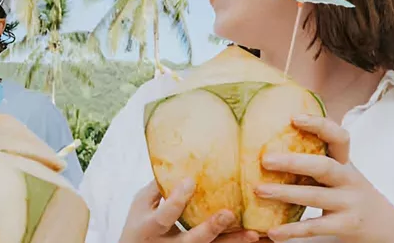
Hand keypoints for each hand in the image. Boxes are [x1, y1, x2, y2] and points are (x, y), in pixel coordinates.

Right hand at [118, 180, 261, 242]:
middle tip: (228, 214)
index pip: (164, 215)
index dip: (177, 199)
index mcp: (150, 228)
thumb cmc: (139, 226)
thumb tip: (178, 159)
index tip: (191, 180)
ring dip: (232, 242)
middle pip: (191, 240)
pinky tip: (255, 239)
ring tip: (253, 233)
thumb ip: (157, 187)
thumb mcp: (140, 205)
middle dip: (210, 228)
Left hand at [255, 115, 393, 242]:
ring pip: (315, 196)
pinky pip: (315, 227)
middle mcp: (349, 180)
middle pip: (323, 167)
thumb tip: (271, 146)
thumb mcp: (341, 175)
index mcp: (345, 163)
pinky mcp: (346, 225)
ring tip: (259, 190)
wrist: (385, 226)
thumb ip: (316, 162)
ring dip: (285, 193)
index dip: (319, 125)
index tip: (294, 118)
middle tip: (265, 160)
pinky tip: (273, 232)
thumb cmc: (349, 194)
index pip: (339, 138)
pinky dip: (293, 230)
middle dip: (294, 162)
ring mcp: (349, 203)